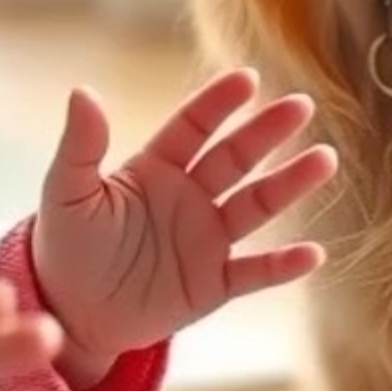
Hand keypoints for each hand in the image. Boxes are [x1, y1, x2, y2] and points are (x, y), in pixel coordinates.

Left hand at [32, 69, 335, 382]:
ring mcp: (204, 240)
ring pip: (255, 206)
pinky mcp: (212, 285)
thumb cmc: (66, 245)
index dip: (219, 103)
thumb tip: (83, 91)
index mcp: (155, 167)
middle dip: (268, 131)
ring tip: (325, 159)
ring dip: (289, 184)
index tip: (247, 77)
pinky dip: (283, 265)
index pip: (194, 127)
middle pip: (235, 157)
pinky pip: (254, 273)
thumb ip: (81, 146)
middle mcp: (188, 196)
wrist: (69, 313)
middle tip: (302, 105)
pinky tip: (314, 253)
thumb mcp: (67, 192)